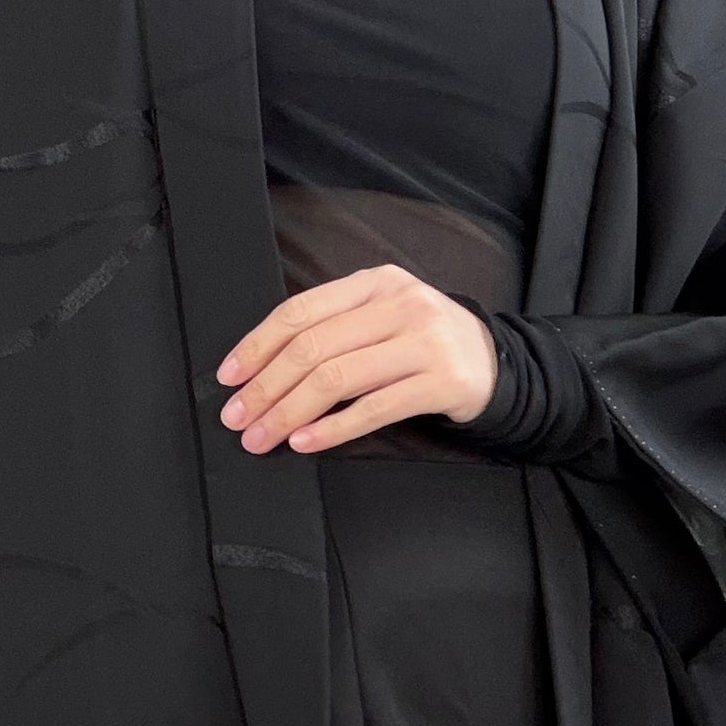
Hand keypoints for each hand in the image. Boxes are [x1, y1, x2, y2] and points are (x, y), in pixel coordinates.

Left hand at [214, 262, 498, 453]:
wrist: (495, 363)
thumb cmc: (422, 342)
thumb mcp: (382, 315)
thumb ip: (334, 327)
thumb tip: (261, 366)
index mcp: (374, 283)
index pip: (301, 311)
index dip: (258, 345)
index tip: (229, 376)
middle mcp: (400, 305)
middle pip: (313, 348)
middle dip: (265, 387)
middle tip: (237, 418)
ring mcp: (425, 342)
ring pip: (337, 378)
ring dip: (289, 412)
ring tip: (262, 436)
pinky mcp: (442, 382)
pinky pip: (374, 408)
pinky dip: (332, 429)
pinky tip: (305, 442)